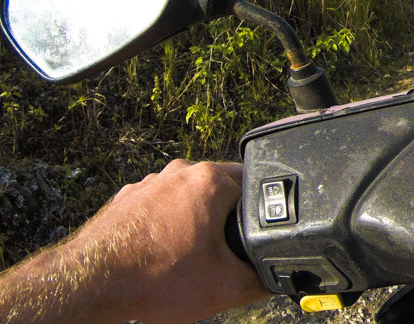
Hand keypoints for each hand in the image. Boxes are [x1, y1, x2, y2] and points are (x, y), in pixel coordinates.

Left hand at [0, 159, 269, 322]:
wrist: (89, 285)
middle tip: (226, 252)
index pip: (257, 182)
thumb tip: (278, 277)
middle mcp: (181, 172)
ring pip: (190, 197)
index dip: (263, 212)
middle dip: (229, 217)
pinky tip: (163, 255)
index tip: (257, 236)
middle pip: (223, 188)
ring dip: (197, 221)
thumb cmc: (153, 279)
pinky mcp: (127, 198)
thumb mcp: (225, 287)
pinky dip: (168, 226)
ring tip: (192, 257)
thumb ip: (263, 279)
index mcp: (211, 181)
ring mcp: (150, 183)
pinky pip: (161, 207)